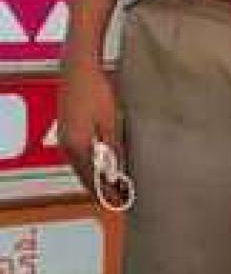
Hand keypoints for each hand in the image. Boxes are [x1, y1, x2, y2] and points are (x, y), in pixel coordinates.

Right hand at [58, 55, 121, 199]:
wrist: (79, 69)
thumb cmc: (97, 92)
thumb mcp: (111, 122)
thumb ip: (113, 149)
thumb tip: (117, 173)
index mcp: (79, 146)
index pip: (94, 179)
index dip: (107, 193)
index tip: (121, 204)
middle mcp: (68, 147)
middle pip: (85, 176)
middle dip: (102, 190)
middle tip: (120, 201)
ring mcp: (64, 139)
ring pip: (81, 168)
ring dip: (96, 179)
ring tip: (113, 189)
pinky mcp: (66, 132)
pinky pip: (78, 157)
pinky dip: (90, 166)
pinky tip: (100, 168)